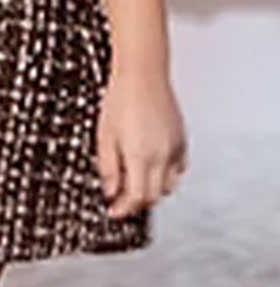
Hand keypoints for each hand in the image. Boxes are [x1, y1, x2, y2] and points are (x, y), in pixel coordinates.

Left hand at [97, 62, 187, 218]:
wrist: (143, 74)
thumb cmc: (120, 98)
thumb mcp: (104, 134)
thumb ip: (108, 166)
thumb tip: (110, 191)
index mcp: (141, 156)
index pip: (137, 197)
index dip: (124, 209)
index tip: (113, 212)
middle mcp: (163, 156)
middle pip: (154, 196)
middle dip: (137, 203)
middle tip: (120, 201)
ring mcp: (176, 149)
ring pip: (168, 185)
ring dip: (152, 189)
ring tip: (134, 182)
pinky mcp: (182, 141)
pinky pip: (178, 168)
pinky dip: (166, 174)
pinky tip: (151, 165)